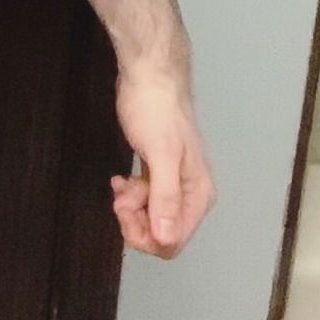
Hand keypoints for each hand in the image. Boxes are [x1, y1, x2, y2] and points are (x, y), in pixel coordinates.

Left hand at [110, 67, 215, 257]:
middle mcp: (190, 194)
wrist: (150, 78)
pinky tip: (121, 180)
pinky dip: (129, 196)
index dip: (144, 234)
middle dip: (135, 220)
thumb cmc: (156, 110)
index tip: (126, 210)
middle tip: (121, 196)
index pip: (172, 241)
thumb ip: (165, 197)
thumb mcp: (160, 155)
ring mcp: (174, 185)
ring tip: (121, 183)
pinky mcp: (158, 174)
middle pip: (161, 234)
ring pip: (150, 219)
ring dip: (130, 206)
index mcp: (198, 194)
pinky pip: (144, 201)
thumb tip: (166, 237)